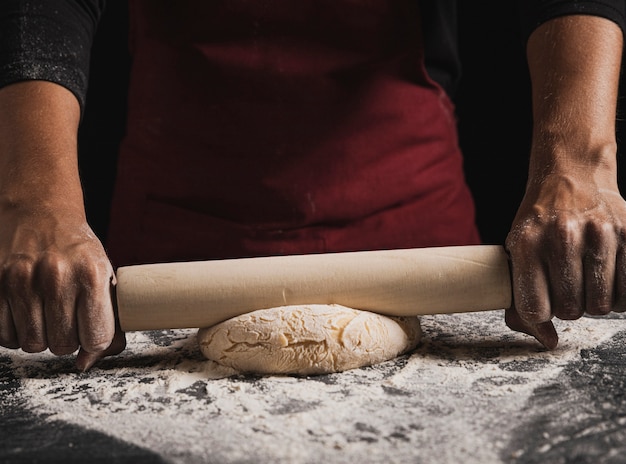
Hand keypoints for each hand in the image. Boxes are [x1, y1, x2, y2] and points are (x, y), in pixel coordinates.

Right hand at [0, 205, 124, 369]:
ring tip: (46, 314)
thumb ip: (108, 317)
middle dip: (66, 340)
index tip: (90, 338)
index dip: (95, 345)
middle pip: (62, 345)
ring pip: (31, 344)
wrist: (40, 213)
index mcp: (91, 275)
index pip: (96, 337)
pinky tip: (25, 311)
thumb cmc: (77, 250)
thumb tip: (92, 361)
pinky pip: (4, 335)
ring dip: (40, 337)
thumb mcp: (104, 275)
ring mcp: (20, 280)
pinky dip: (15, 331)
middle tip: (67, 320)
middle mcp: (56, 277)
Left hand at [505, 165, 625, 348]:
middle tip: (566, 286)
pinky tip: (607, 275)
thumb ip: (521, 297)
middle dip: (568, 307)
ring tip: (586, 278)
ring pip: (602, 306)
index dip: (539, 318)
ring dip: (594, 300)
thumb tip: (546, 341)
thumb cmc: (539, 223)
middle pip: (570, 310)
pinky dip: (619, 293)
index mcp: (527, 244)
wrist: (571, 178)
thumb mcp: (517, 252)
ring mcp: (599, 234)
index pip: (535, 308)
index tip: (543, 310)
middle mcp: (562, 237)